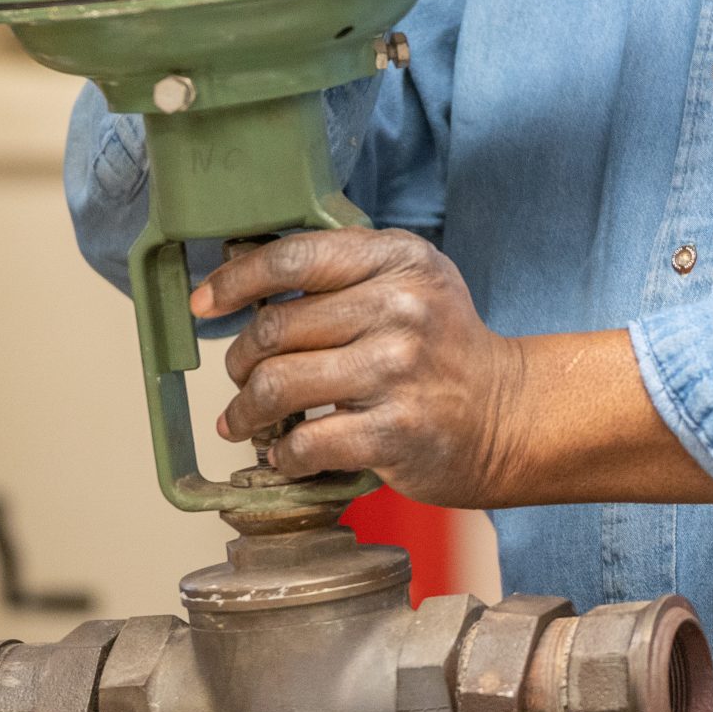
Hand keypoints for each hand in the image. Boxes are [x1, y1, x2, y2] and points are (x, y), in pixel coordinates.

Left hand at [195, 229, 712, 509]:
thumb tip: (239, 267)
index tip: (206, 303)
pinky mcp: (395, 431)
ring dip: (246, 410)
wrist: (506, 414)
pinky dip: (282, 454)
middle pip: (275, 327)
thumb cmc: (442, 347)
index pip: (295, 257)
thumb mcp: (409, 281)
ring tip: (245, 420)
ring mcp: (398, 370)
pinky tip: (285, 454)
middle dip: (240, 359)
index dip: (237, 280)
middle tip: (239, 376)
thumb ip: (340, 269)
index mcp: (399, 259)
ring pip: (277, 385)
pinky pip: (305, 443)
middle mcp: (401, 307)